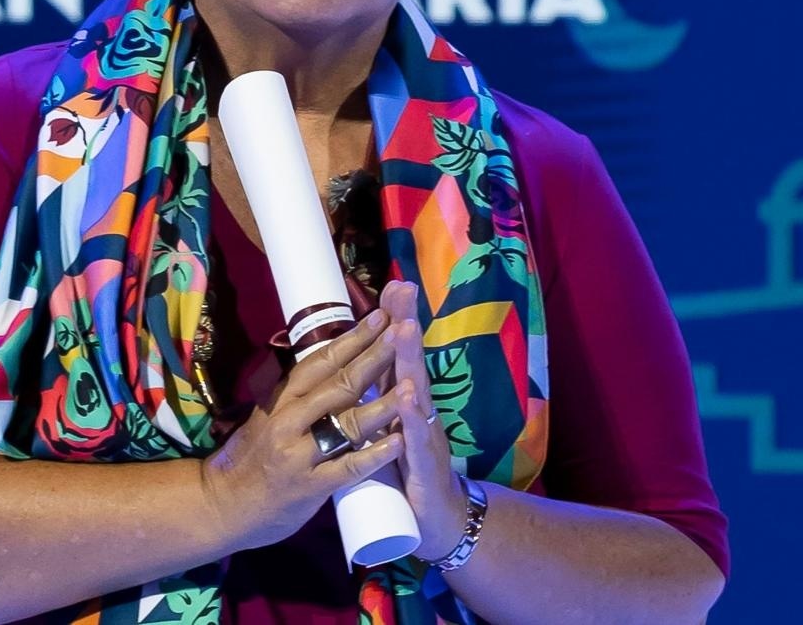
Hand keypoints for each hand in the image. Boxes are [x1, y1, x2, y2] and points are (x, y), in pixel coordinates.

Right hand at [199, 308, 405, 552]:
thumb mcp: (266, 416)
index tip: (380, 317)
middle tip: (402, 332)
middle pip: (340, 383)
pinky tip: (399, 443)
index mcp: (281, 399)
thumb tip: (329, 363)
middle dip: (375, 357)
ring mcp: (300, 454)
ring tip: (413, 385)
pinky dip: (374, 454)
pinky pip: (348, 468)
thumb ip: (297, 396)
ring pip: (348, 422)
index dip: (352, 338)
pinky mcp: (309, 487)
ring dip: (383, 403)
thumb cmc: (248, 458)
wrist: (222, 505)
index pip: (321, 360)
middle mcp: (289, 420)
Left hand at [380, 280, 469, 562]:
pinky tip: (408, 398)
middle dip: (406, 324)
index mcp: (404, 399)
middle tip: (404, 290)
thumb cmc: (409, 467)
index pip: (398, 354)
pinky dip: (410, 418)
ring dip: (410, 360)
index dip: (396, 320)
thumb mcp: (391, 424)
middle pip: (410, 361)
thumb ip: (380, 396)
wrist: (438, 519)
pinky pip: (415, 439)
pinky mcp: (424, 464)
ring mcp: (424, 434)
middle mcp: (418, 409)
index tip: (394, 284)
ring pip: (415, 392)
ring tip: (405, 329)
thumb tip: (363, 360)